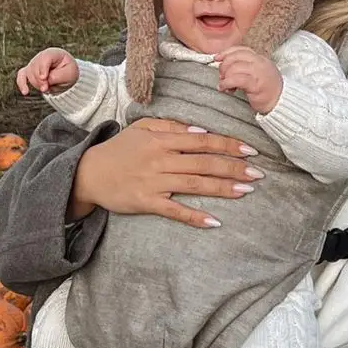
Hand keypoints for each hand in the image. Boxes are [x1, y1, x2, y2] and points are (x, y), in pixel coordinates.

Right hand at [18, 48, 78, 95]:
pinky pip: (21, 76)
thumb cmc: (69, 72)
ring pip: (29, 74)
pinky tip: (25, 92)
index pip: (44, 58)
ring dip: (36, 84)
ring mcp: (34, 63)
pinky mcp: (29, 71)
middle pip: (35, 67)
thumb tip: (44, 80)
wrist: (66, 75)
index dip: (43, 68)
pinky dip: (22, 84)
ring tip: (46, 89)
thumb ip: (57, 76)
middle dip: (40, 80)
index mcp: (53, 53)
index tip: (44, 78)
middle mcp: (41, 56)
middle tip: (47, 88)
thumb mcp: (69, 74)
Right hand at [68, 117, 263, 227]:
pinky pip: (175, 210)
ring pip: (195, 184)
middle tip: (258, 173)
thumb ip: (172, 126)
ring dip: (223, 188)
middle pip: (204, 163)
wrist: (88, 173)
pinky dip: (194, 216)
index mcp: (161, 139)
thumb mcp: (142, 128)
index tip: (250, 151)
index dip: (227, 145)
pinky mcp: (146, 202)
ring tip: (246, 191)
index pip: (202, 141)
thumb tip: (201, 131)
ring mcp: (154, 182)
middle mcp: (160, 159)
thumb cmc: (120, 150)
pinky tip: (214, 221)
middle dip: (233, 167)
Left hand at [214, 46, 283, 114]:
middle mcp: (260, 63)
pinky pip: (236, 79)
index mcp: (260, 59)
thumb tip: (226, 66)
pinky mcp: (256, 84)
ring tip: (224, 86)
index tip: (217, 58)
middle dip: (224, 66)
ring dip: (225, 77)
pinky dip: (227, 83)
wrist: (281, 103)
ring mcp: (258, 73)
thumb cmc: (269, 91)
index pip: (241, 50)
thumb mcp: (258, 74)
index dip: (227, 52)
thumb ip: (245, 68)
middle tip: (222, 76)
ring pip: (234, 67)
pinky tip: (225, 88)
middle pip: (235, 57)